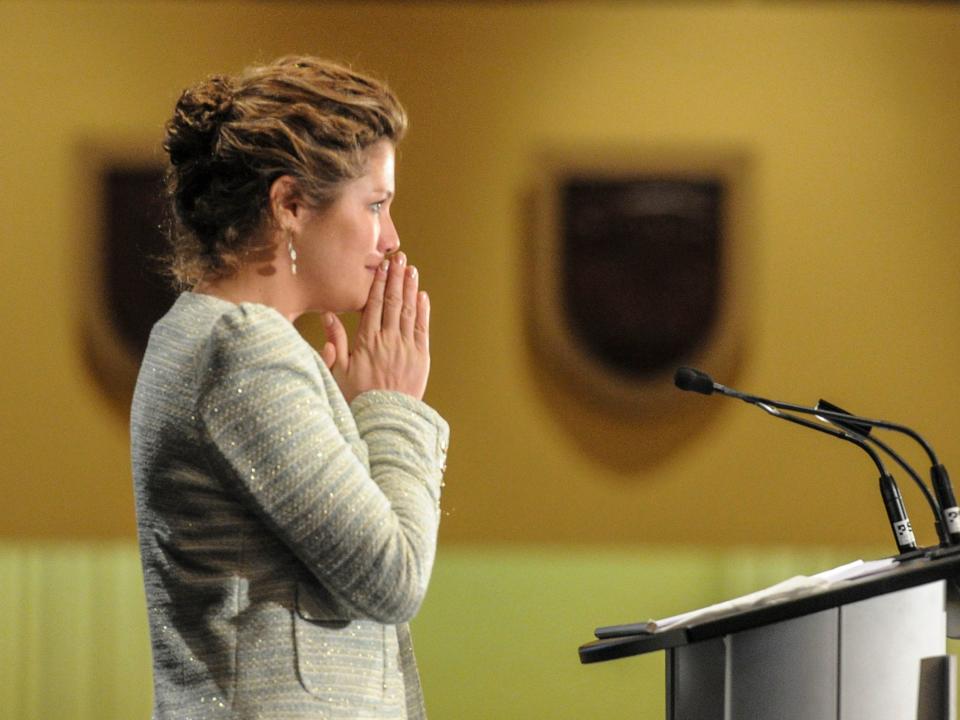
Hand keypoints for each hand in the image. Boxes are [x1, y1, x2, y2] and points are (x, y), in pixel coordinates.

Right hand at [320, 252, 430, 401]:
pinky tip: (422, 295)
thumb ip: (334, 342)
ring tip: (411, 270)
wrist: (384, 420)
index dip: (378, 283)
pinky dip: (423, 310)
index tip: (382, 266)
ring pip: (408, 311)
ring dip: (410, 288)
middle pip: (393, 302)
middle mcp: (388, 340)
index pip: (373, 305)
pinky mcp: (420, 357)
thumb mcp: (338, 371)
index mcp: (366, 342)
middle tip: (399, 258)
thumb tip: (328, 316)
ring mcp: (406, 348)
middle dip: (395, 278)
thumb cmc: (357, 398)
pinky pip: (421, 328)